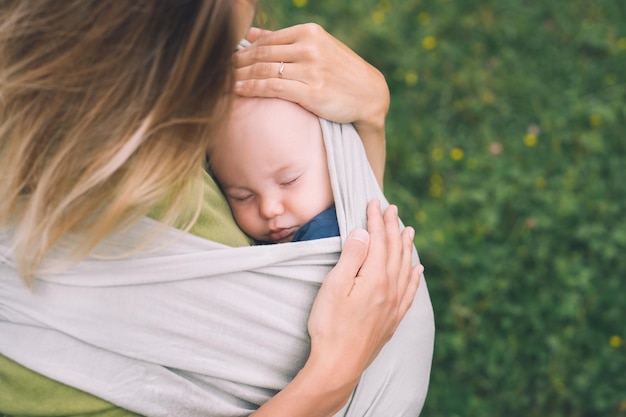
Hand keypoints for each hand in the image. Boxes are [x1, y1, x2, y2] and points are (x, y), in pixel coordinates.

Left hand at [234, 24, 389, 185]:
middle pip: (261, 54)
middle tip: (216, 72)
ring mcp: (311, 68)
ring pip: (263, 70)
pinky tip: (237, 91)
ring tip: (221, 82)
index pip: (266, 41)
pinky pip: (272, 87)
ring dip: (238, 76)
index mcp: (309, 32)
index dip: (242, 51)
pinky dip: (251, 88)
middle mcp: (309, 47)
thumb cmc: (341, 73)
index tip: (225, 60)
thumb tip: (252, 33)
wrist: (370, 95)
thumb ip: (284, 41)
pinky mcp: (311, 90)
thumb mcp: (317, 48)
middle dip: (236, 64)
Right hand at [306, 200, 421, 386]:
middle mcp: (391, 289)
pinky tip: (418, 270)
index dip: (376, 219)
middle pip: (395, 250)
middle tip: (392, 209)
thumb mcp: (335, 286)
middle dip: (393, 227)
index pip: (379, 240)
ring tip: (409, 231)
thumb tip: (363, 232)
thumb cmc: (331, 325)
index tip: (374, 202)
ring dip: (407, 247)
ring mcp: (394, 305)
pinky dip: (415, 276)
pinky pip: (410, 291)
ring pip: (406, 268)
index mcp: (376, 278)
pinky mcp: (393, 319)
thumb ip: (352, 257)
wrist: (339, 365)